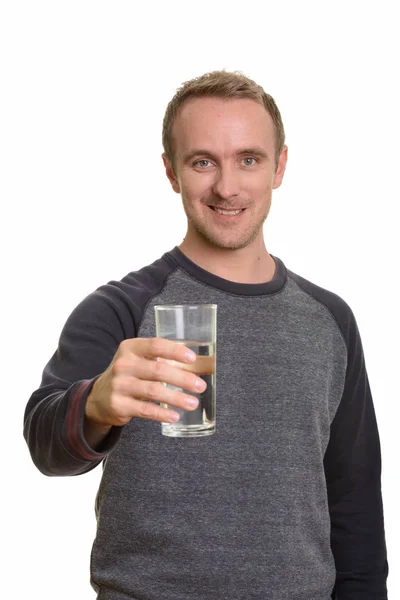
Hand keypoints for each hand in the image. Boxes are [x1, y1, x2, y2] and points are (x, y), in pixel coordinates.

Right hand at [85, 338, 206, 428]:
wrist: (98, 398)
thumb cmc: (129, 375)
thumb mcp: (141, 362)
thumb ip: (167, 361)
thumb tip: (207, 364)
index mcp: (131, 348)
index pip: (155, 345)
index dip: (175, 351)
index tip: (192, 358)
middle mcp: (123, 364)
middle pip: (158, 370)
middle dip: (182, 378)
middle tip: (200, 386)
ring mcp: (119, 385)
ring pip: (153, 391)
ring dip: (176, 398)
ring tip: (193, 403)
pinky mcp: (118, 405)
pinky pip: (145, 409)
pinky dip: (162, 413)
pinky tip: (175, 416)